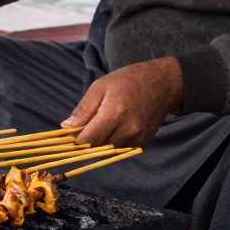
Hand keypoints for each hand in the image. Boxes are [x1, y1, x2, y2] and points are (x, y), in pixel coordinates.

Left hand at [61, 57, 183, 148]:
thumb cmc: (127, 80)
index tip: (69, 136)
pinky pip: (122, 148)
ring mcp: (138, 136)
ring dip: (101, 141)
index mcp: (114, 113)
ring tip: (101, 124)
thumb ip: (83, 109)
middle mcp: (128, 129)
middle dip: (87, 140)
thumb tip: (66, 127)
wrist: (162, 83)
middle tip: (83, 128)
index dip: (76, 140)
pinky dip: (114, 142)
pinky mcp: (144, 141)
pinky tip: (115, 127)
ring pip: (109, 149)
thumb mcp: (100, 87)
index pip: (89, 138)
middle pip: (98, 146)